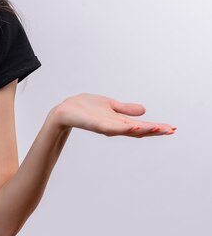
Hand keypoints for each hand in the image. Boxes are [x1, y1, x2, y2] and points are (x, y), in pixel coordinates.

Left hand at [50, 93, 175, 137]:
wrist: (64, 111)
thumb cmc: (84, 108)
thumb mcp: (109, 105)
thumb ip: (125, 109)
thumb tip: (144, 110)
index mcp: (118, 121)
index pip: (141, 126)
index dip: (156, 127)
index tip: (172, 128)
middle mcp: (114, 126)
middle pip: (138, 130)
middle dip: (155, 130)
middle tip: (172, 130)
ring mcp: (105, 126)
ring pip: (127, 130)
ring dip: (143, 129)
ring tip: (158, 128)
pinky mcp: (95, 124)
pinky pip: (110, 127)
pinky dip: (122, 127)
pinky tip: (133, 126)